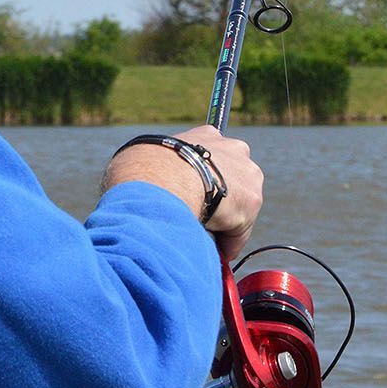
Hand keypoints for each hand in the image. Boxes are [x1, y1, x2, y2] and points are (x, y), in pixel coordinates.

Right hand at [103, 126, 263, 260]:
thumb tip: (136, 187)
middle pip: (233, 179)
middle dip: (222, 200)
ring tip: (205, 239)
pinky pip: (238, 230)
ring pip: (239, 205)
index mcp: (206, 136)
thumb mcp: (149, 160)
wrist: (160, 178)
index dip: (204, 177)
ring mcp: (246, 173)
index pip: (213, 156)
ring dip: (225, 222)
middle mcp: (233, 148)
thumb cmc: (143, 169)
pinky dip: (227, 243)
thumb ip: (157, 170)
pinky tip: (212, 252)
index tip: (195, 193)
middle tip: (202, 219)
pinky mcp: (250, 200)